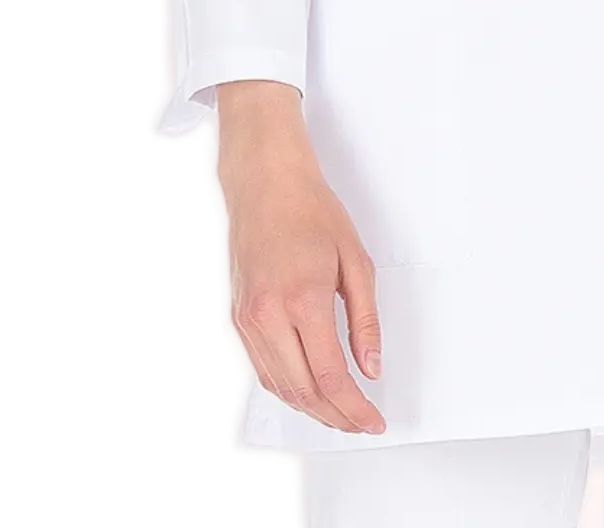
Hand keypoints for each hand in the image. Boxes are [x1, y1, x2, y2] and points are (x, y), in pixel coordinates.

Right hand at [207, 100, 386, 435]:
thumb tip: (370, 367)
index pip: (331, 378)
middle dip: (334, 415)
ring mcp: (244, 320)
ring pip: (276, 386)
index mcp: (302, 300)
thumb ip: (365, 321)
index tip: (372, 421)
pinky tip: (302, 387)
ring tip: (336, 410)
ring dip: (308, 406)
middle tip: (359, 421)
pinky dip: (282, 386)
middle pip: (302, 391)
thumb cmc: (308, 209)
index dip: (354, 409)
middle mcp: (266, 316)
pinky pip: (256, 368)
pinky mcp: (231, 318)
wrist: (262, 181)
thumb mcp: (355, 261)